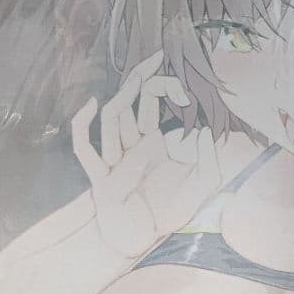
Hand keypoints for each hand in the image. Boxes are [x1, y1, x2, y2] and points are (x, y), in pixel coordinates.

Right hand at [71, 51, 221, 259]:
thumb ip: (210, 163)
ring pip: (113, 119)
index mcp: (152, 144)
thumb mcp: (202, 187)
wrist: (140, 240)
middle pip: (131, 102)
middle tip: (156, 54)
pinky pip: (85, 148)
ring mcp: (114, 158)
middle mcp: (130, 145)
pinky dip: (83, 125)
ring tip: (140, 75)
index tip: (181, 79)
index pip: (152, 105)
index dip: (163, 88)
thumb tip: (204, 134)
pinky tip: (92, 105)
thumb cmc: (167, 213)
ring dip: (125, 96)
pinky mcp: (101, 177)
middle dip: (141, 77)